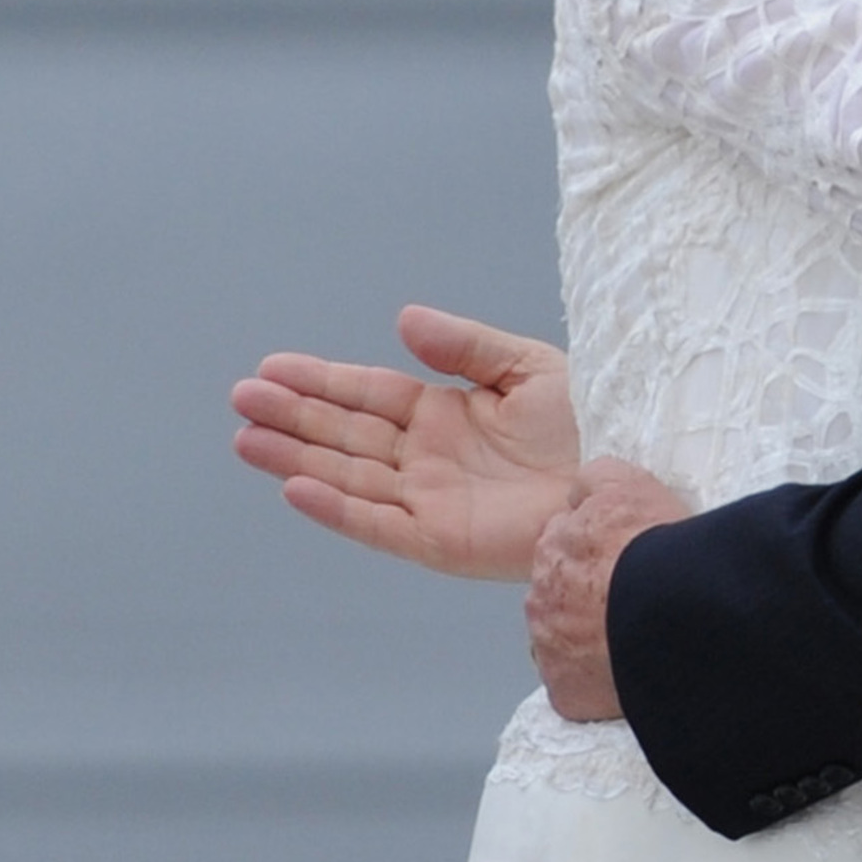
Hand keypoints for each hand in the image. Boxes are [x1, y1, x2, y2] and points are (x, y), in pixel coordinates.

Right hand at [232, 305, 580, 579]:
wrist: (620, 487)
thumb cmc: (592, 428)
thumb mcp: (527, 368)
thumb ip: (464, 346)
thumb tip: (402, 320)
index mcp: (446, 414)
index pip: (368, 394)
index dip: (320, 380)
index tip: (271, 368)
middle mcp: (427, 458)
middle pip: (345, 432)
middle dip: (293, 414)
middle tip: (241, 396)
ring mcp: (428, 501)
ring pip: (346, 475)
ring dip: (296, 457)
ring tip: (246, 438)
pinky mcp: (438, 541)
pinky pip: (375, 523)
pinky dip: (335, 507)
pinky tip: (295, 485)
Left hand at [524, 458, 690, 720]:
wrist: (672, 613)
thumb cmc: (656, 548)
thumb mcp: (628, 484)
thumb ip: (595, 480)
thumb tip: (577, 491)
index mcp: (554, 547)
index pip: (565, 547)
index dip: (595, 556)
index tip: (620, 565)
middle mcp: (541, 595)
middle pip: (560, 595)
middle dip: (586, 600)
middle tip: (630, 604)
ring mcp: (549, 645)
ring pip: (563, 641)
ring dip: (587, 641)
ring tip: (633, 642)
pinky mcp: (565, 689)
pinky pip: (575, 687)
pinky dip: (595, 683)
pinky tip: (627, 673)